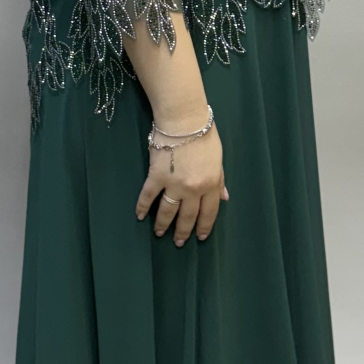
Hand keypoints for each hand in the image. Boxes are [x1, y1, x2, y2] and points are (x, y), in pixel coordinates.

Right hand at [135, 118, 227, 245]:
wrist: (183, 121)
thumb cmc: (204, 135)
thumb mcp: (218, 159)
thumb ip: (219, 180)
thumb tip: (223, 197)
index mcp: (211, 184)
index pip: (209, 212)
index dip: (204, 226)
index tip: (200, 237)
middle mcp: (193, 189)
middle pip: (188, 216)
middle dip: (183, 232)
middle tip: (179, 242)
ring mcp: (174, 184)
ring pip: (168, 211)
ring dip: (163, 224)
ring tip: (160, 233)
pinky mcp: (156, 177)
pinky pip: (148, 196)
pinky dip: (142, 207)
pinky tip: (140, 216)